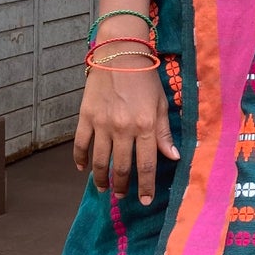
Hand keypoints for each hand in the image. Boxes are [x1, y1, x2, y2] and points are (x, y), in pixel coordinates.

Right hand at [74, 67, 178, 205]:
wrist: (119, 53)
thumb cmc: (145, 78)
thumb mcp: (161, 104)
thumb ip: (164, 133)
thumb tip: (173, 157)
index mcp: (145, 125)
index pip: (146, 164)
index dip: (146, 186)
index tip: (145, 200)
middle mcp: (123, 128)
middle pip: (121, 167)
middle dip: (122, 186)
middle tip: (121, 196)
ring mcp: (102, 123)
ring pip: (100, 160)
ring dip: (101, 179)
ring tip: (103, 188)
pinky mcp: (86, 116)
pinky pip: (81, 144)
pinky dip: (80, 158)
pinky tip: (82, 168)